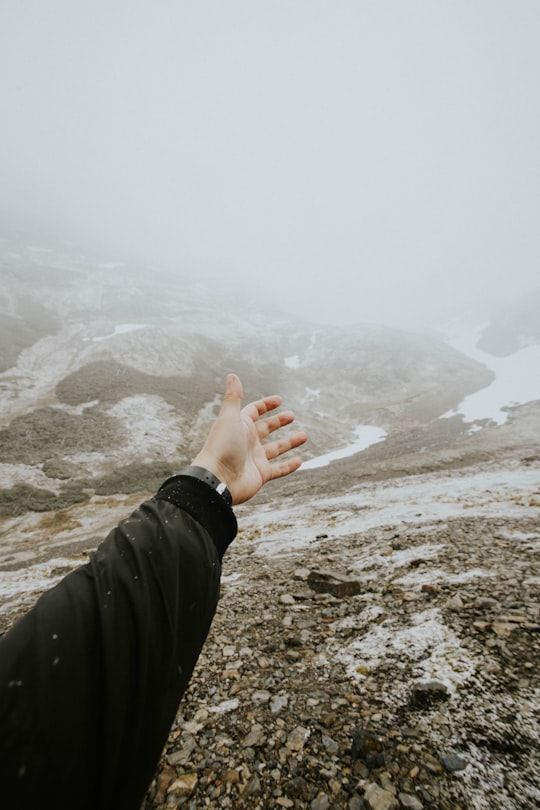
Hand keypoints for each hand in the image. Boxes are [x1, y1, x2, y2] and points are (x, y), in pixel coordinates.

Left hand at [192, 374, 307, 504]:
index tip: (280, 400)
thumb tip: (232, 375)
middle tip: (292, 416)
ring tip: (304, 436)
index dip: (266, 405)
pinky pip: (279, 469)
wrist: (218, 479)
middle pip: (266, 429)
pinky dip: (289, 466)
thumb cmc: (221, 447)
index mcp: (240, 426)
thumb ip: (234, 397)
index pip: (254, 412)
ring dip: (289, 442)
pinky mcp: (261, 474)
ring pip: (276, 449)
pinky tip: (300, 460)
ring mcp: (254, 459)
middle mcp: (247, 441)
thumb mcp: (230, 417)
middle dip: (278, 422)